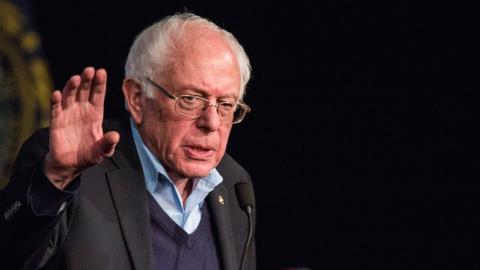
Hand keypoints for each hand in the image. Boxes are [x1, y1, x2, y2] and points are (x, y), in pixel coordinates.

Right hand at [44, 67, 119, 188]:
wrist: (70, 164)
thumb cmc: (89, 155)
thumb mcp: (102, 151)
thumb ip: (108, 144)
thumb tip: (115, 135)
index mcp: (95, 114)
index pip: (98, 95)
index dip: (100, 84)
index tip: (101, 72)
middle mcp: (82, 110)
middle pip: (84, 91)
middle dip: (87, 80)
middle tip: (90, 70)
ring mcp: (68, 114)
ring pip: (70, 96)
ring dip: (72, 87)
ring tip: (76, 78)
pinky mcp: (56, 121)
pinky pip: (55, 109)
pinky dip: (55, 101)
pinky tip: (57, 94)